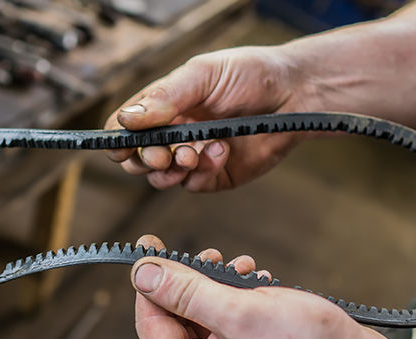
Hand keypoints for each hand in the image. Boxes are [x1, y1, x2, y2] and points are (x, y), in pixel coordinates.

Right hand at [104, 47, 312, 190]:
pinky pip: (193, 186)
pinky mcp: (215, 175)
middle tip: (164, 153)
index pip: (126, 129)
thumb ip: (164, 97)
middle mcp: (174, 133)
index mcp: (163, 106)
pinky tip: (222, 151)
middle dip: (146, 160)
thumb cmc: (251, 75)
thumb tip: (127, 119)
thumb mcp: (202, 75)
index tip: (123, 148)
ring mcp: (193, 157)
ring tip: (192, 154)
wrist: (295, 95)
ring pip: (162, 179)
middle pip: (138, 160)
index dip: (120, 141)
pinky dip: (203, 173)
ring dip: (172, 170)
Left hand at [130, 234, 395, 338]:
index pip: (151, 323)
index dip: (151, 280)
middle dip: (194, 282)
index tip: (150, 244)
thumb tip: (143, 272)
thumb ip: (187, 292)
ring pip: (204, 321)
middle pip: (176, 322)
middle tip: (213, 256)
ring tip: (246, 271)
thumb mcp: (243, 313)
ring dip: (219, 288)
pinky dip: (238, 304)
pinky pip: (228, 331)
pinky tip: (259, 288)